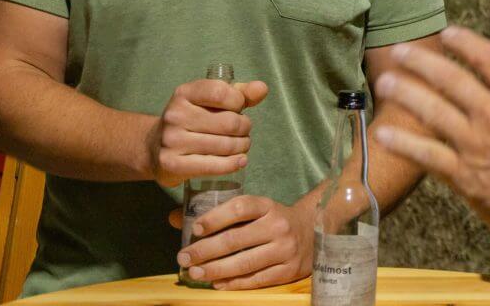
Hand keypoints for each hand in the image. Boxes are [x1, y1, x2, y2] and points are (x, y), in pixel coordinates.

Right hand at [146, 78, 267, 186]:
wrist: (155, 148)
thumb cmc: (193, 120)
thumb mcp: (212, 100)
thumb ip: (240, 92)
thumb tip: (261, 89)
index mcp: (184, 93)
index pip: (220, 92)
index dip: (238, 101)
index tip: (238, 108)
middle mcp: (175, 115)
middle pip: (228, 122)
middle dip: (244, 128)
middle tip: (244, 131)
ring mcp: (171, 141)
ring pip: (224, 145)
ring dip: (242, 146)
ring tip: (241, 145)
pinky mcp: (172, 164)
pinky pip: (213, 166)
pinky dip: (232, 164)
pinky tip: (240, 161)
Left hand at [172, 194, 313, 288]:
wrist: (314, 233)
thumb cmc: (274, 221)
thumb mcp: (254, 211)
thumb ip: (218, 214)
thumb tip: (175, 218)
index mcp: (269, 206)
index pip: (240, 207)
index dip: (216, 217)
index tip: (196, 228)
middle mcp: (279, 226)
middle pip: (236, 239)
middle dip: (205, 250)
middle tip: (184, 257)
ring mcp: (286, 249)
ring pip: (244, 262)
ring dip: (215, 270)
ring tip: (195, 272)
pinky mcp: (289, 270)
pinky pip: (256, 280)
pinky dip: (234, 283)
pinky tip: (217, 284)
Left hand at [374, 26, 489, 275]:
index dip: (466, 43)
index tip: (448, 34)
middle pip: (452, 80)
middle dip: (422, 63)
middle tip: (399, 52)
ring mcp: (478, 147)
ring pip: (433, 112)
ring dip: (406, 94)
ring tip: (385, 82)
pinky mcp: (465, 178)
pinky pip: (426, 156)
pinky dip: (403, 143)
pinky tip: (383, 134)